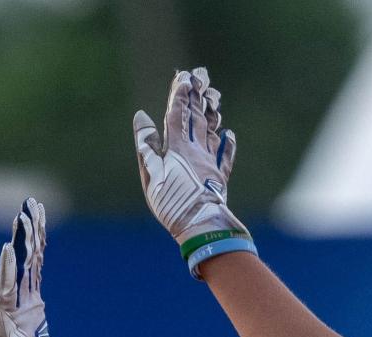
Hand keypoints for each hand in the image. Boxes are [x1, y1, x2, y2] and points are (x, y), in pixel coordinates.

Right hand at [134, 67, 252, 274]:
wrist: (201, 225)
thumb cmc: (171, 201)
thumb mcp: (150, 173)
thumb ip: (146, 144)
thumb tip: (142, 117)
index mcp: (177, 148)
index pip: (178, 114)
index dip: (180, 95)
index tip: (183, 76)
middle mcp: (196, 152)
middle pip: (197, 119)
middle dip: (197, 97)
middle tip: (202, 76)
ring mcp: (210, 165)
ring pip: (212, 133)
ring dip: (212, 115)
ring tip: (215, 97)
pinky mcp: (220, 180)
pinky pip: (225, 158)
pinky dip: (227, 144)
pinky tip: (228, 134)